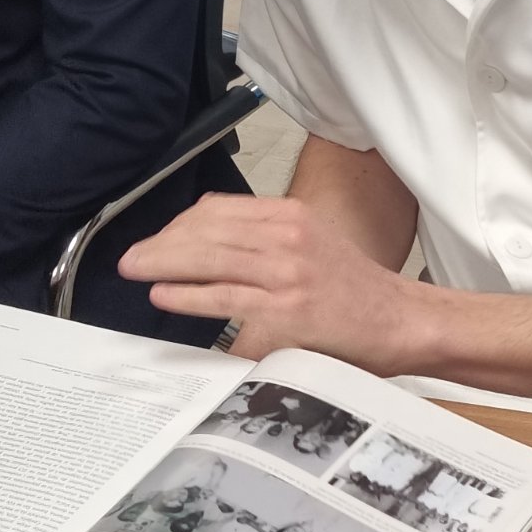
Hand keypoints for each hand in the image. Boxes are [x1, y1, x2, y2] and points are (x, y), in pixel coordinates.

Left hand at [118, 193, 421, 366]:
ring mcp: (286, 274)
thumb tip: (208, 242)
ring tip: (137, 271)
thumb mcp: (314, 243)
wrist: (400, 322)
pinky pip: (222, 299)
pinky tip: (164, 297)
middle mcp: (288, 237)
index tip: (157, 238)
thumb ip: (268, 238)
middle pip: (205, 231)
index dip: (178, 224)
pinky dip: (186, 297)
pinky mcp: (285, 312)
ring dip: (163, 265)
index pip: (218, 209)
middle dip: (160, 243)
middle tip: (131, 258)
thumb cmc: (356, 291)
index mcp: (292, 216)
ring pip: (208, 260)